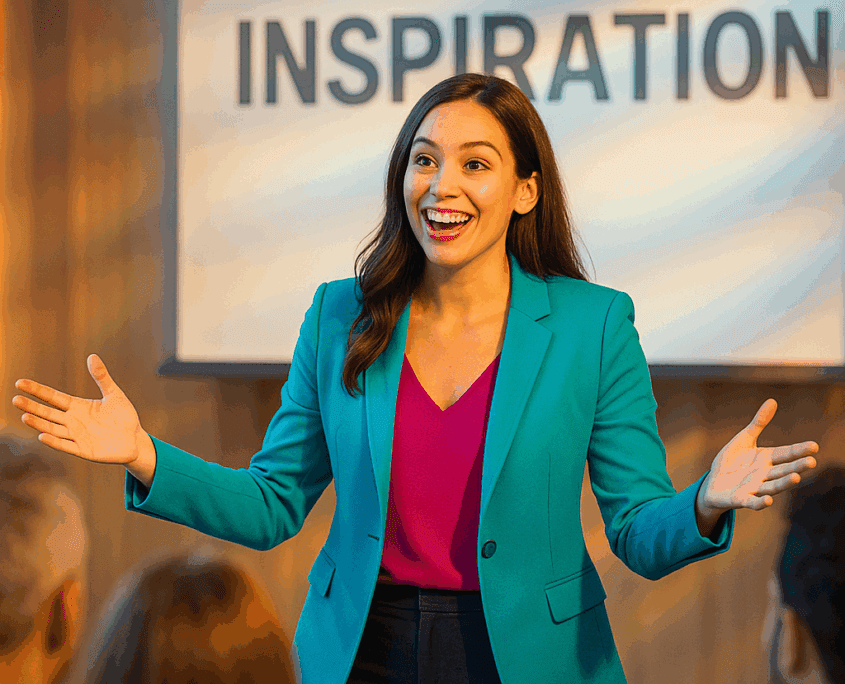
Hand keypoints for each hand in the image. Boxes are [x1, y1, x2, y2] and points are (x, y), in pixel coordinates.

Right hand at [12, 354, 150, 468]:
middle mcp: (73, 421)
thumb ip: (102, 377)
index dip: (37, 391)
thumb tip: (92, 356)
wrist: (135, 440)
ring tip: (25, 416)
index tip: (20, 383)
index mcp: (78, 406)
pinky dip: (55, 441)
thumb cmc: (124, 416)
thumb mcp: (114, 394)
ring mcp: (77, 436)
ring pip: (53, 429)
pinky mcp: (84, 450)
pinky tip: (42, 435)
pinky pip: (66, 445)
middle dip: (32, 407)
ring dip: (39, 423)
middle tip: (15, 399)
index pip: (53, 397)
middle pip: (48, 413)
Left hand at [700, 399, 817, 513]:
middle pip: (783, 470)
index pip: (786, 454)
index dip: (799, 450)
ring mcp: (754, 488)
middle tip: (811, 462)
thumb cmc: (732, 461)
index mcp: (767, 459)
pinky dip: (760, 502)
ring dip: (784, 483)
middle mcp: (765, 475)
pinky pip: (752, 502)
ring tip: (796, 478)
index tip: (814, 446)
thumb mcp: (744, 439)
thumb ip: (759, 423)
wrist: (713, 484)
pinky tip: (768, 500)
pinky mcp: (741, 500)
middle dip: (797, 467)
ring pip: (772, 486)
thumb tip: (772, 401)